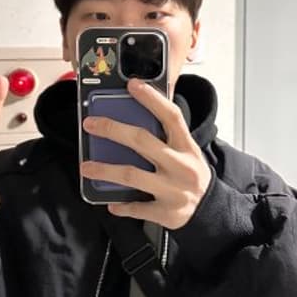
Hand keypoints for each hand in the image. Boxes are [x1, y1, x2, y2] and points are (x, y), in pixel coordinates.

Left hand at [80, 79, 211, 229]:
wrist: (211, 210)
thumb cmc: (192, 176)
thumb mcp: (188, 152)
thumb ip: (169, 137)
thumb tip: (139, 112)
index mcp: (187, 147)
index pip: (171, 116)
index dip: (152, 99)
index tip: (132, 84)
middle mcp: (180, 166)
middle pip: (142, 141)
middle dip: (113, 130)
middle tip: (91, 124)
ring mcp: (173, 190)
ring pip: (132, 175)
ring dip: (105, 170)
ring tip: (86, 167)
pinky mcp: (165, 212)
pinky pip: (136, 207)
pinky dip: (121, 206)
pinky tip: (110, 203)